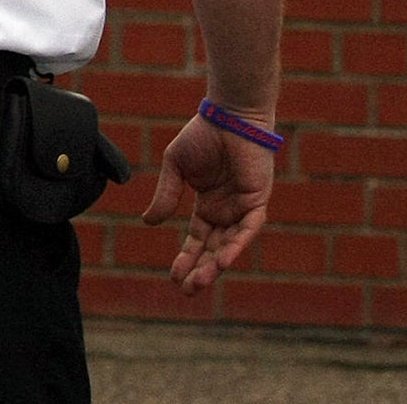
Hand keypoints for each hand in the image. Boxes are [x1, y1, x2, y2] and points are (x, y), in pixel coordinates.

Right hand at [141, 113, 276, 293]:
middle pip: (213, 249)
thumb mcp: (175, 167)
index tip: (173, 277)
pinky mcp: (257, 201)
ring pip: (230, 245)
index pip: (197, 239)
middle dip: (201, 270)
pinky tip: (223, 260)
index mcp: (207, 205)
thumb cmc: (202, 136)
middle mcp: (225, 211)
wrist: (229, 117)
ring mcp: (242, 208)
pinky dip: (237, 245)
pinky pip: (248, 229)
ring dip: (217, 264)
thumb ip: (166, 195)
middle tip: (188, 291)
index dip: (185, 258)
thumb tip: (149, 223)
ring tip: (201, 282)